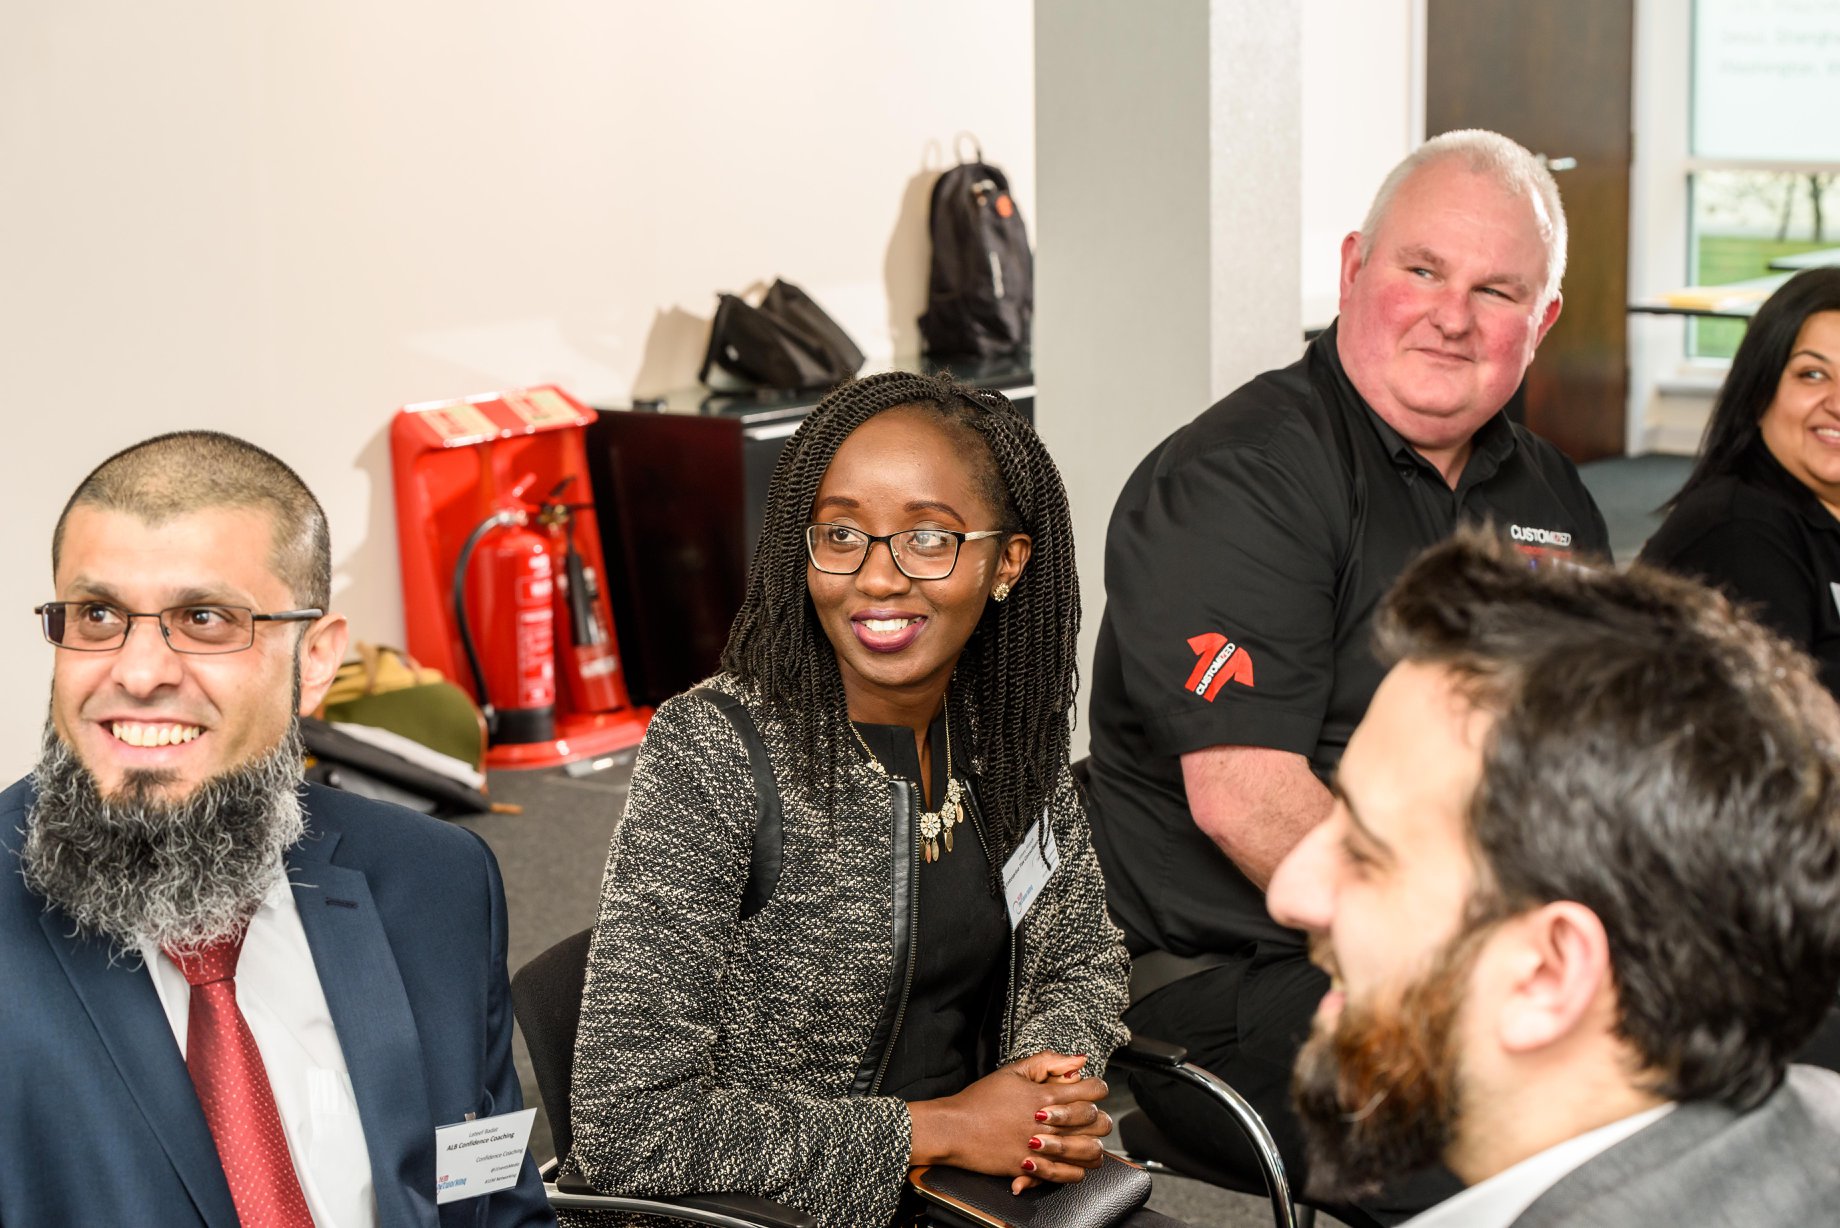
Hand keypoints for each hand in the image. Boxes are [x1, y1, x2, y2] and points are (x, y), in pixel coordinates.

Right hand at [909, 1051, 1110, 1192]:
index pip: (1092, 1090)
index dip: (1097, 1088)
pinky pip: (1069, 1175)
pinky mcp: (1032, 1168)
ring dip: (1091, 1145)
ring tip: (1082, 1140)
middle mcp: (1048, 1123)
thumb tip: (1079, 1060)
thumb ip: (1048, 1061)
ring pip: (1089, 1152)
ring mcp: (1041, 1148)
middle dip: (1098, 1116)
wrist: (954, 1128)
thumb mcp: (1013, 1071)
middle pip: (1096, 1122)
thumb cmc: (981, 1098)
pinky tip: (1068, 1160)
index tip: (1090, 1090)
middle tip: (1087, 1116)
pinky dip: (1075, 1169)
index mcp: (1045, 1095)